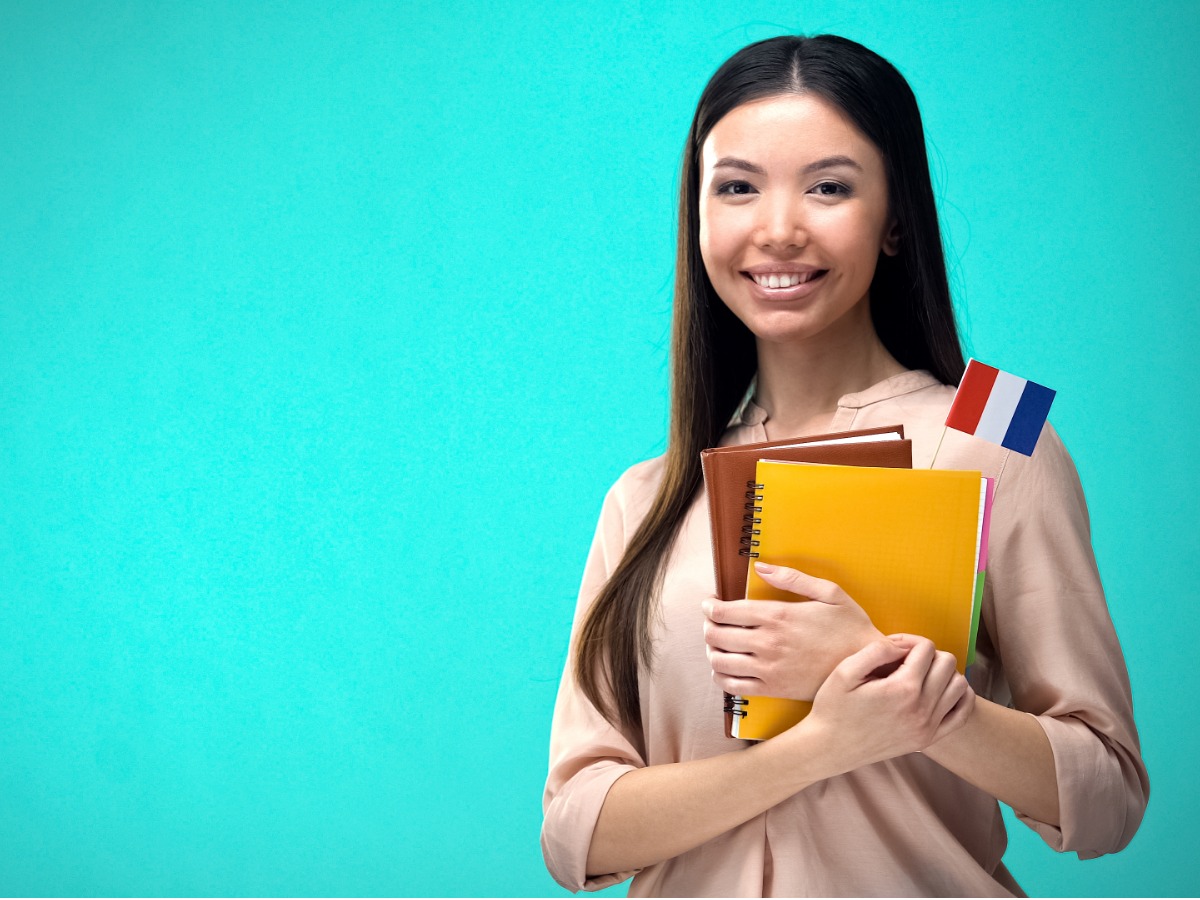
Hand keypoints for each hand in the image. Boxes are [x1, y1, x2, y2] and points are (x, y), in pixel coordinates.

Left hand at [701, 563, 883, 699]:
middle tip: (712, 622)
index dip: (709, 606)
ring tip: (717, 644)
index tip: (709, 603)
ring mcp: (768, 668)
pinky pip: (733, 687)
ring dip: (711, 650)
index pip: (723, 612)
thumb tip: (760, 567)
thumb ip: (792, 577)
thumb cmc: (850, 627)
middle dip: (708, 626)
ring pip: (719, 661)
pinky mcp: (773, 689)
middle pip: (715, 635)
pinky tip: (726, 669)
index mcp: (777, 615)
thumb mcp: (830, 593)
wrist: (868, 667)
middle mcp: (767, 642)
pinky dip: (721, 678)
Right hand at [799, 634, 974, 773]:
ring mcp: (928, 727)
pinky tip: (939, 691)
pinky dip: (959, 697)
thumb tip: (902, 644)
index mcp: (902, 689)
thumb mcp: (845, 671)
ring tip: (919, 675)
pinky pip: (962, 713)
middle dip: (927, 654)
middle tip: (904, 660)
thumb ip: (877, 650)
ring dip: (943, 674)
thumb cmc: (833, 708)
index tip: (892, 648)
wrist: (829, 748)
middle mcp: (921, 709)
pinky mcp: (927, 739)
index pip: (926, 648)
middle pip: (947, 663)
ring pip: (959, 685)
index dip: (909, 640)